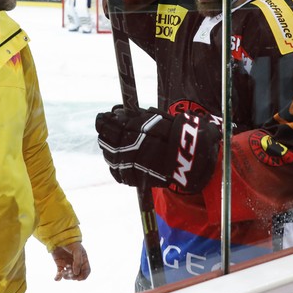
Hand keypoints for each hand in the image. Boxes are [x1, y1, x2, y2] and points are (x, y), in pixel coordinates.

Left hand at [51, 242, 90, 280]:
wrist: (58, 236)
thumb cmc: (70, 242)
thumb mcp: (77, 250)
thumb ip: (78, 262)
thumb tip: (76, 273)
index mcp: (82, 259)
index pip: (86, 271)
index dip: (83, 276)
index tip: (78, 278)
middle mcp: (76, 263)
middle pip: (77, 275)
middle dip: (73, 276)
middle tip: (68, 272)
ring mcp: (68, 264)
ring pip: (69, 276)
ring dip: (66, 276)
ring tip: (62, 272)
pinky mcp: (60, 265)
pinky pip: (59, 274)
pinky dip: (58, 277)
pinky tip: (56, 278)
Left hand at [95, 106, 220, 192]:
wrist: (190, 155)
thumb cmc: (173, 132)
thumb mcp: (153, 118)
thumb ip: (134, 117)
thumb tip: (115, 114)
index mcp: (135, 129)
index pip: (110, 125)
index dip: (104, 121)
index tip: (102, 117)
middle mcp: (133, 146)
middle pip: (108, 141)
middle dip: (105, 134)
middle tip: (104, 129)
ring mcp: (135, 164)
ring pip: (112, 158)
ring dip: (108, 150)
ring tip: (109, 144)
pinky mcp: (139, 178)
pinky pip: (119, 174)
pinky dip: (115, 168)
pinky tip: (116, 161)